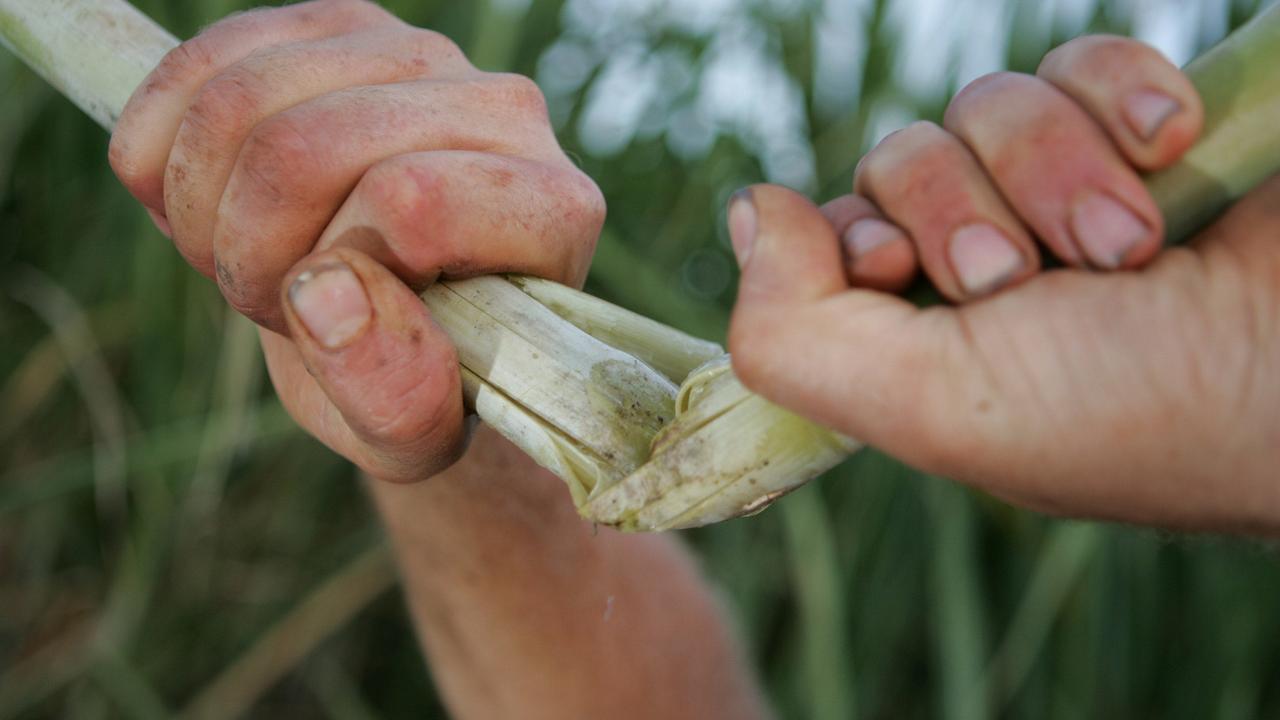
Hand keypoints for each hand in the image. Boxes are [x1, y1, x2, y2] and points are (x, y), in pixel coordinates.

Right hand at [109, 0, 604, 480]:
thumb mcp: (415, 434)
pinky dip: (160, 152)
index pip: (407, 200)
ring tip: (248, 256)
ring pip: (240, 99)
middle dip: (247, 252)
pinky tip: (203, 202)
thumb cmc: (418, 379)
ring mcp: (421, 52)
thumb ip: (395, 395)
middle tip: (273, 300)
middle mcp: (506, 108)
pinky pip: (200, 64)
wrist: (396, 322)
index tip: (337, 327)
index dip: (334, 277)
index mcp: (552, 210)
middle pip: (304, 146)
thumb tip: (327, 292)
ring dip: (203, 207)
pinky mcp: (342, 23)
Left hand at [726, 36, 1279, 532]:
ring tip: (1137, 242)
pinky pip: (1079, 60)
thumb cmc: (1137, 409)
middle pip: (901, 158)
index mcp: (927, 337)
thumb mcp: (936, 408)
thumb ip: (798, 333)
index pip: (835, 235)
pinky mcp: (1143, 125)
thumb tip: (750, 212)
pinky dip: (1125, 94)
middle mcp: (989, 260)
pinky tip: (1179, 144)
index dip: (865, 238)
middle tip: (1047, 278)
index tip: (913, 278)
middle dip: (970, 209)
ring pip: (985, 102)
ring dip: (1058, 166)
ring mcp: (1066, 190)